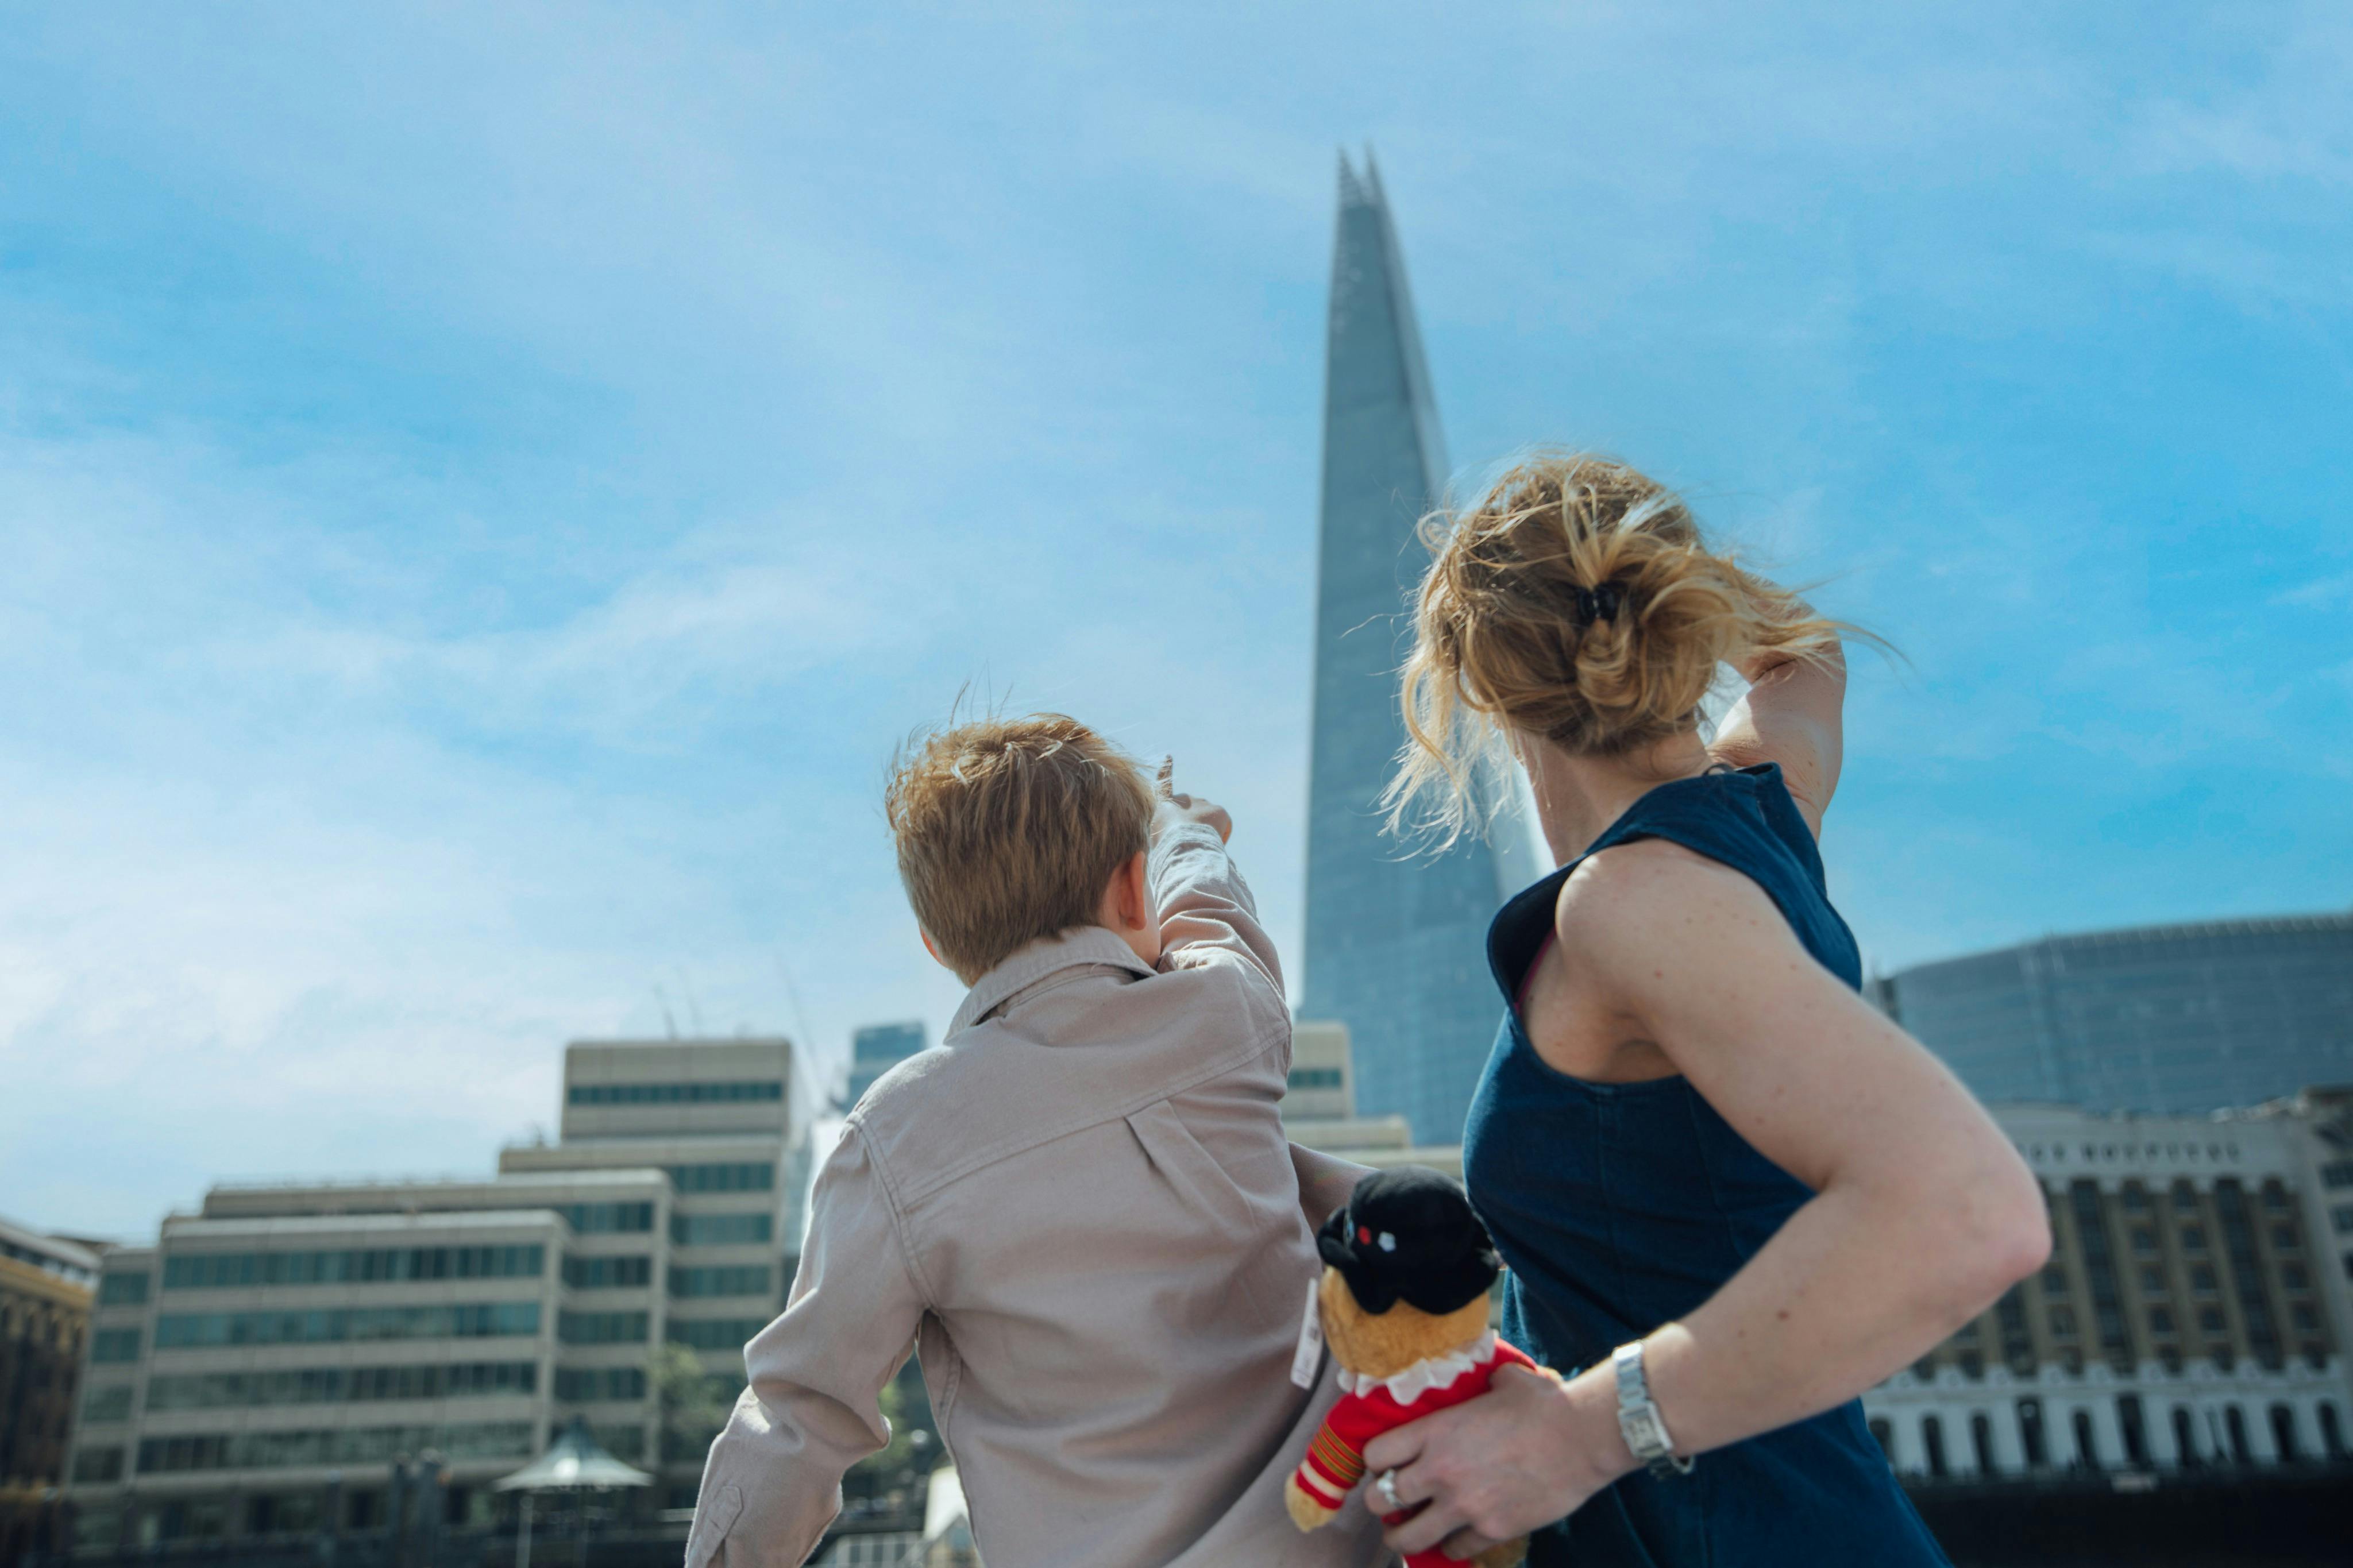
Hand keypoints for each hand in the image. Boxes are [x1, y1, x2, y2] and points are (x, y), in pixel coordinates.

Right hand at [1154, 756, 1231, 842]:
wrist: (1180, 843)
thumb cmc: (1165, 849)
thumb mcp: (1156, 842)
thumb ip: (1164, 837)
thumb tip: (1173, 848)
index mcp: (1163, 805)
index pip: (1163, 785)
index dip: (1166, 771)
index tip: (1169, 757)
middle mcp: (1183, 798)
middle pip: (1192, 812)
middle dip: (1195, 824)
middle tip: (1193, 843)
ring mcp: (1202, 802)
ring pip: (1209, 820)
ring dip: (1208, 831)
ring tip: (1202, 847)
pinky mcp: (1218, 810)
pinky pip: (1224, 826)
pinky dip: (1223, 835)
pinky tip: (1217, 844)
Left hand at [1362, 1364, 1631, 1560]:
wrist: (1583, 1437)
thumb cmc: (1544, 1404)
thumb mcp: (1502, 1381)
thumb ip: (1481, 1385)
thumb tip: (1487, 1378)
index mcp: (1435, 1431)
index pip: (1374, 1455)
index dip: (1375, 1462)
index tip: (1384, 1465)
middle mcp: (1440, 1471)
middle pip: (1380, 1500)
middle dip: (1381, 1503)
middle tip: (1393, 1501)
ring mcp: (1464, 1505)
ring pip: (1408, 1537)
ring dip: (1404, 1536)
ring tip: (1407, 1533)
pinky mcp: (1491, 1529)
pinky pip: (1454, 1549)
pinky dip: (1452, 1546)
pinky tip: (1456, 1537)